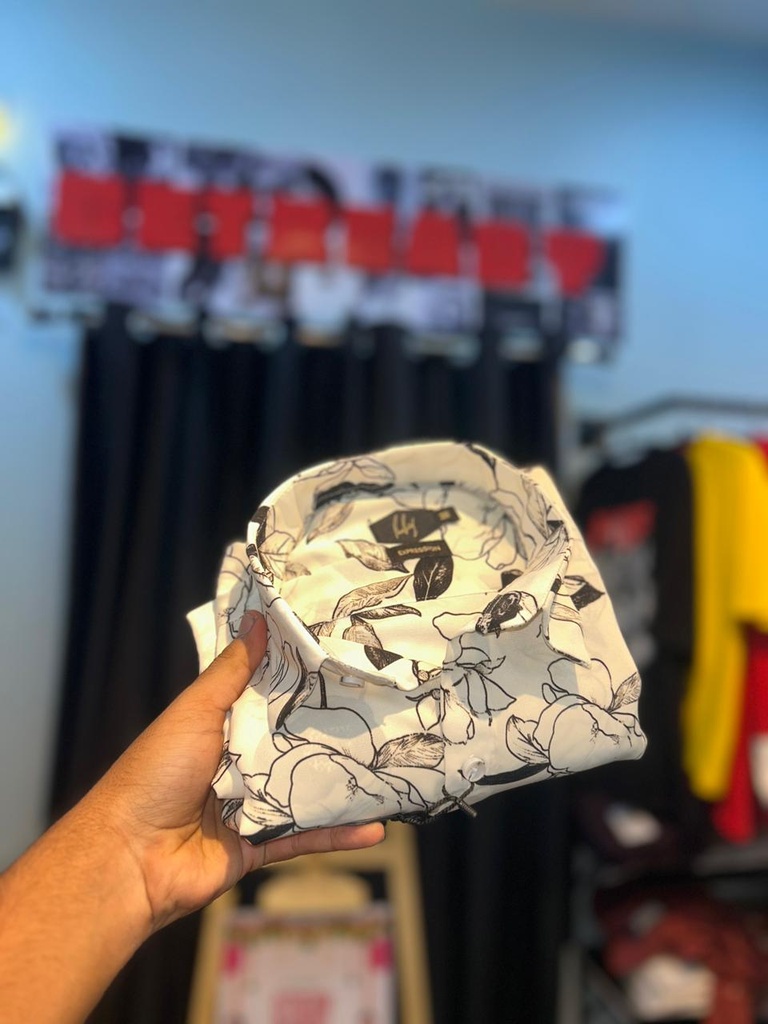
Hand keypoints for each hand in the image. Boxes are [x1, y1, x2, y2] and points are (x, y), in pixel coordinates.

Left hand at [85, 609, 384, 933]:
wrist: (130, 858)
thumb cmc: (156, 773)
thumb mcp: (196, 711)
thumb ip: (231, 672)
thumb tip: (257, 618)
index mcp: (221, 726)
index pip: (270, 697)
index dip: (302, 679)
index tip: (344, 658)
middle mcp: (238, 763)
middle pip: (294, 742)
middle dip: (334, 730)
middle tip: (384, 709)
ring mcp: (251, 805)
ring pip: (307, 790)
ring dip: (345, 784)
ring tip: (393, 769)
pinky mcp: (260, 844)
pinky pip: (305, 837)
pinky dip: (339, 835)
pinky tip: (376, 830)